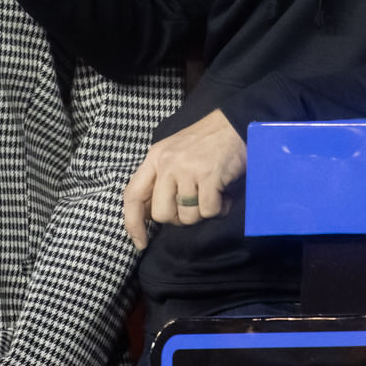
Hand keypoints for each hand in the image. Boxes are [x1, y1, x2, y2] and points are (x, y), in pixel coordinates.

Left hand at [121, 108, 245, 250]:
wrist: (233, 123)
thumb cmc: (204, 142)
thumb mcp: (173, 154)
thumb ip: (160, 180)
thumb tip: (151, 215)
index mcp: (154, 158)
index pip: (132, 195)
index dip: (133, 223)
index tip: (140, 243)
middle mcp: (167, 164)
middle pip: (162, 214)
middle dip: (179, 218)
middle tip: (193, 206)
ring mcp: (187, 169)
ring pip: (187, 216)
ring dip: (202, 213)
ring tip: (212, 195)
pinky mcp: (209, 175)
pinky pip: (209, 211)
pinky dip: (220, 209)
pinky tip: (225, 196)